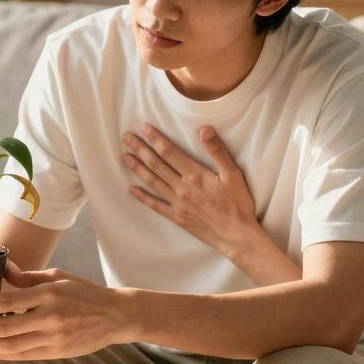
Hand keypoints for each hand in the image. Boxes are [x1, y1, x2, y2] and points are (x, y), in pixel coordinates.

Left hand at [0, 268, 136, 359]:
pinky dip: (4, 355)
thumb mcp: (57, 276)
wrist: (116, 316)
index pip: (8, 303)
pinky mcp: (57, 352)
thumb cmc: (84, 292)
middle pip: (5, 328)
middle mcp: (50, 318)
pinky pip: (25, 355)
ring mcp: (54, 338)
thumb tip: (2, 268)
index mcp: (48, 294)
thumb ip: (27, 276)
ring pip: (13, 346)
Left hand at [122, 123, 259, 258]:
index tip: (144, 127)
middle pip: (156, 164)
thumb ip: (217, 151)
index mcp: (195, 175)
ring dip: (137, 168)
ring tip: (125, 157)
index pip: (169, 152)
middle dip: (140, 149)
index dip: (155, 138)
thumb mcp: (233, 174)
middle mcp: (181, 188)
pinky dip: (142, 197)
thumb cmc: (237, 204)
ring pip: (152, 182)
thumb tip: (204, 129)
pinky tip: (131, 190)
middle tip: (126, 137)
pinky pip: (155, 205)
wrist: (236, 236)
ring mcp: (177, 203)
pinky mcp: (176, 217)